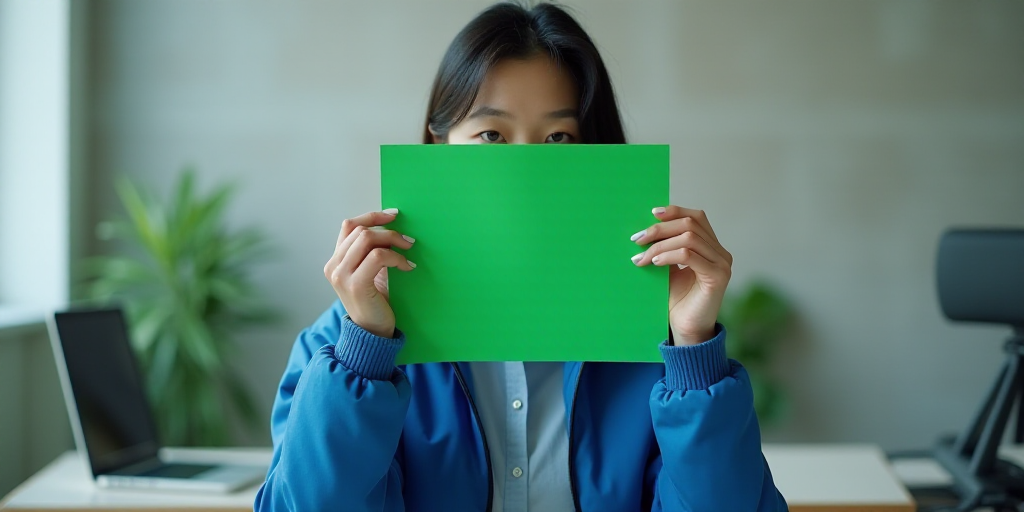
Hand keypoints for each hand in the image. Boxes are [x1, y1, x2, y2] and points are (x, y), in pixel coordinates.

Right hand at [324, 208, 415, 337]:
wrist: (372, 334)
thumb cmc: (376, 303)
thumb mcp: (372, 273)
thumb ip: (372, 252)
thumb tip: (393, 227)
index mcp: (335, 261)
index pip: (349, 226)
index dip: (372, 216)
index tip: (394, 215)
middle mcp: (333, 266)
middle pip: (360, 230)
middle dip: (388, 230)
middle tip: (409, 240)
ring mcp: (341, 275)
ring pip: (367, 238)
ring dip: (393, 241)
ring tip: (409, 250)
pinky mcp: (355, 284)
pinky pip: (378, 256)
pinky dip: (396, 257)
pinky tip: (407, 267)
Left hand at [630, 206, 732, 345]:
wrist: (685, 329)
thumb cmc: (675, 300)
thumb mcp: (668, 268)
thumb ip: (665, 247)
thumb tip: (644, 229)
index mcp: (711, 247)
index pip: (697, 217)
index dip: (675, 211)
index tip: (651, 214)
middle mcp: (720, 252)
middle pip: (691, 224)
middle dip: (660, 229)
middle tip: (637, 239)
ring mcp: (722, 264)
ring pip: (689, 237)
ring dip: (660, 244)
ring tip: (642, 257)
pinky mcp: (717, 277)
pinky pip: (689, 255)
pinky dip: (668, 255)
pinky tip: (655, 262)